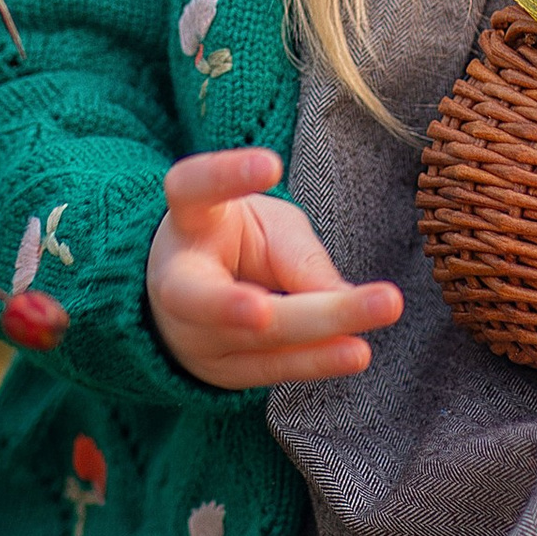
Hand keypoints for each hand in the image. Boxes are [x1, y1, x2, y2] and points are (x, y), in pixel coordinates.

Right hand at [146, 149, 404, 391]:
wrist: (191, 298)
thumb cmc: (237, 246)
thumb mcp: (266, 230)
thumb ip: (297, 255)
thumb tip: (342, 295)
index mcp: (186, 224)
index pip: (191, 190)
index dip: (224, 175)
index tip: (272, 163)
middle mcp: (175, 284)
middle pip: (219, 295)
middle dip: (288, 305)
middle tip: (351, 301)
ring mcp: (190, 335)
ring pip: (255, 340)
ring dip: (315, 340)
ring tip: (361, 341)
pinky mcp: (218, 371)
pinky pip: (272, 369)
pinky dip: (316, 362)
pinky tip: (354, 353)